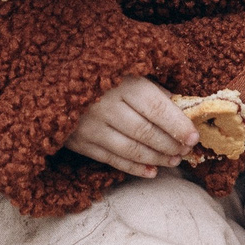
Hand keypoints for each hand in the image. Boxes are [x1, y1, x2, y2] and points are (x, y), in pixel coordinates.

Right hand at [67, 76, 197, 176]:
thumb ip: (154, 89)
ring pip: (130, 149)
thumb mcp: (128, 71)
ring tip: (173, 161)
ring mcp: (90, 126)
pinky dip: (133, 168)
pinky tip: (151, 172)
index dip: (177, 125)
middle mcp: (104, 106)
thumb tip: (183, 109)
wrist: (51, 80)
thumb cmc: (99, 72)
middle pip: (144, 132)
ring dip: (155, 159)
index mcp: (121, 83)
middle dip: (169, 145)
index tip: (193, 137)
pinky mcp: (79, 142)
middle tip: (185, 152)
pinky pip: (111, 159)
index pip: (156, 108)